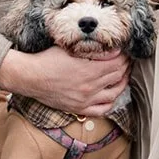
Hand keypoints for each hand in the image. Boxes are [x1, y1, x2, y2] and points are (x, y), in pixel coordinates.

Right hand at [0, 47, 130, 115]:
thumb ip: (92, 49)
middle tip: (127, 61)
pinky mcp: (80, 108)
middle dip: (125, 67)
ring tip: (123, 76)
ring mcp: (86, 99)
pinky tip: (112, 95)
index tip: (125, 51)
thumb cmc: (48, 59)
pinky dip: (110, 103)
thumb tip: (112, 49)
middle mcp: (91, 87)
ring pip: (114, 94)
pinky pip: (102, 109)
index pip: (117, 63)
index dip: (124, 56)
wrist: (31, 77)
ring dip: (121, 84)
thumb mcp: (71, 48)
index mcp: (90, 70)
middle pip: (118, 76)